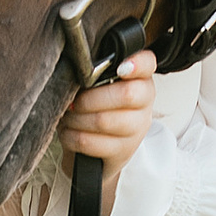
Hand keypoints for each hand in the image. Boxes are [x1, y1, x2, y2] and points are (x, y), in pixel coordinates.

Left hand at [58, 47, 155, 215]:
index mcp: (140, 80)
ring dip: (76, 118)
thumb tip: (76, 70)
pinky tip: (68, 132)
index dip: (137, 64)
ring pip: (103, 120)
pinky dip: (71, 136)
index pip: (147, 64)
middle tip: (72, 102)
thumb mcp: (98, 88)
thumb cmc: (96, 110)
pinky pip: (89, 142)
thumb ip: (94, 74)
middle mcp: (144, 104)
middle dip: (89, 98)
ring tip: (68, 116)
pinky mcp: (122, 152)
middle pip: (126, 94)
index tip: (121, 68)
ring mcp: (136, 130)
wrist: (99, 152)